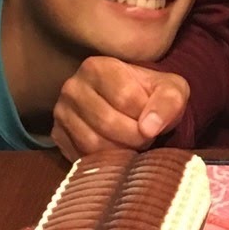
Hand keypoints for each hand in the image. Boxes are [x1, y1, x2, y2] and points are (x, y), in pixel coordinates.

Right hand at [51, 56, 188, 160]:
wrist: (131, 105)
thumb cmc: (151, 95)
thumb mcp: (171, 90)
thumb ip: (168, 101)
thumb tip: (149, 128)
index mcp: (97, 67)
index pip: (125, 97)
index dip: (146, 115)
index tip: (154, 118)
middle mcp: (73, 87)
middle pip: (107, 122)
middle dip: (135, 137)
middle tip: (147, 137)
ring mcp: (61, 112)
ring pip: (93, 143)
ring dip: (122, 151)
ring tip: (133, 143)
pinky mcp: (58, 136)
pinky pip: (82, 157)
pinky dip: (106, 162)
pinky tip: (118, 152)